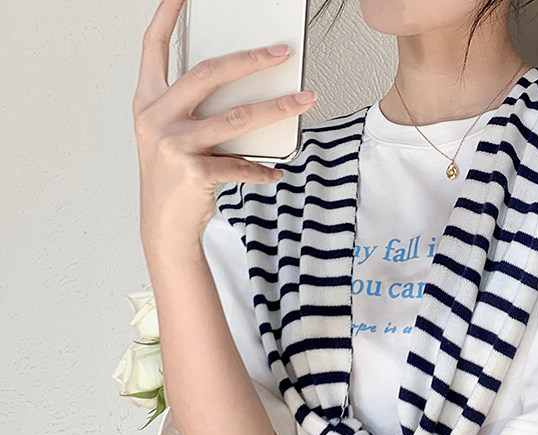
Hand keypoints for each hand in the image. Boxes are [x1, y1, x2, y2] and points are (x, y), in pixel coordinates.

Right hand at [133, 0, 317, 248]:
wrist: (163, 226)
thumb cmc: (171, 178)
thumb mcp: (170, 137)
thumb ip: (192, 110)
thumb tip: (244, 91)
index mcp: (148, 102)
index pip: (154, 48)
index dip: (167, 16)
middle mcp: (156, 118)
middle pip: (209, 74)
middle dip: (250, 59)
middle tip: (281, 52)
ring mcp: (174, 145)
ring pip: (237, 117)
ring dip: (277, 108)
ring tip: (304, 100)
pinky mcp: (194, 172)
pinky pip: (241, 164)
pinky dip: (263, 169)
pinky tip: (276, 170)